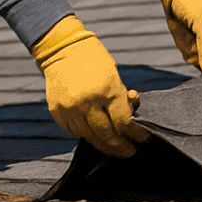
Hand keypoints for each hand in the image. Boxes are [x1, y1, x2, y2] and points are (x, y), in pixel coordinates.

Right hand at [31, 15, 150, 157]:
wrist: (62, 49)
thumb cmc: (94, 59)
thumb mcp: (114, 74)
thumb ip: (121, 98)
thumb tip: (130, 118)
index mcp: (108, 90)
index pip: (124, 123)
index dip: (136, 134)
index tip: (144, 139)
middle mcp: (88, 102)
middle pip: (107, 135)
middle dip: (121, 147)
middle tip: (130, 152)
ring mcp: (71, 108)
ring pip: (89, 137)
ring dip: (103, 145)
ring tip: (113, 149)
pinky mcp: (58, 111)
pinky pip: (74, 131)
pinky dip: (85, 136)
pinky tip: (94, 137)